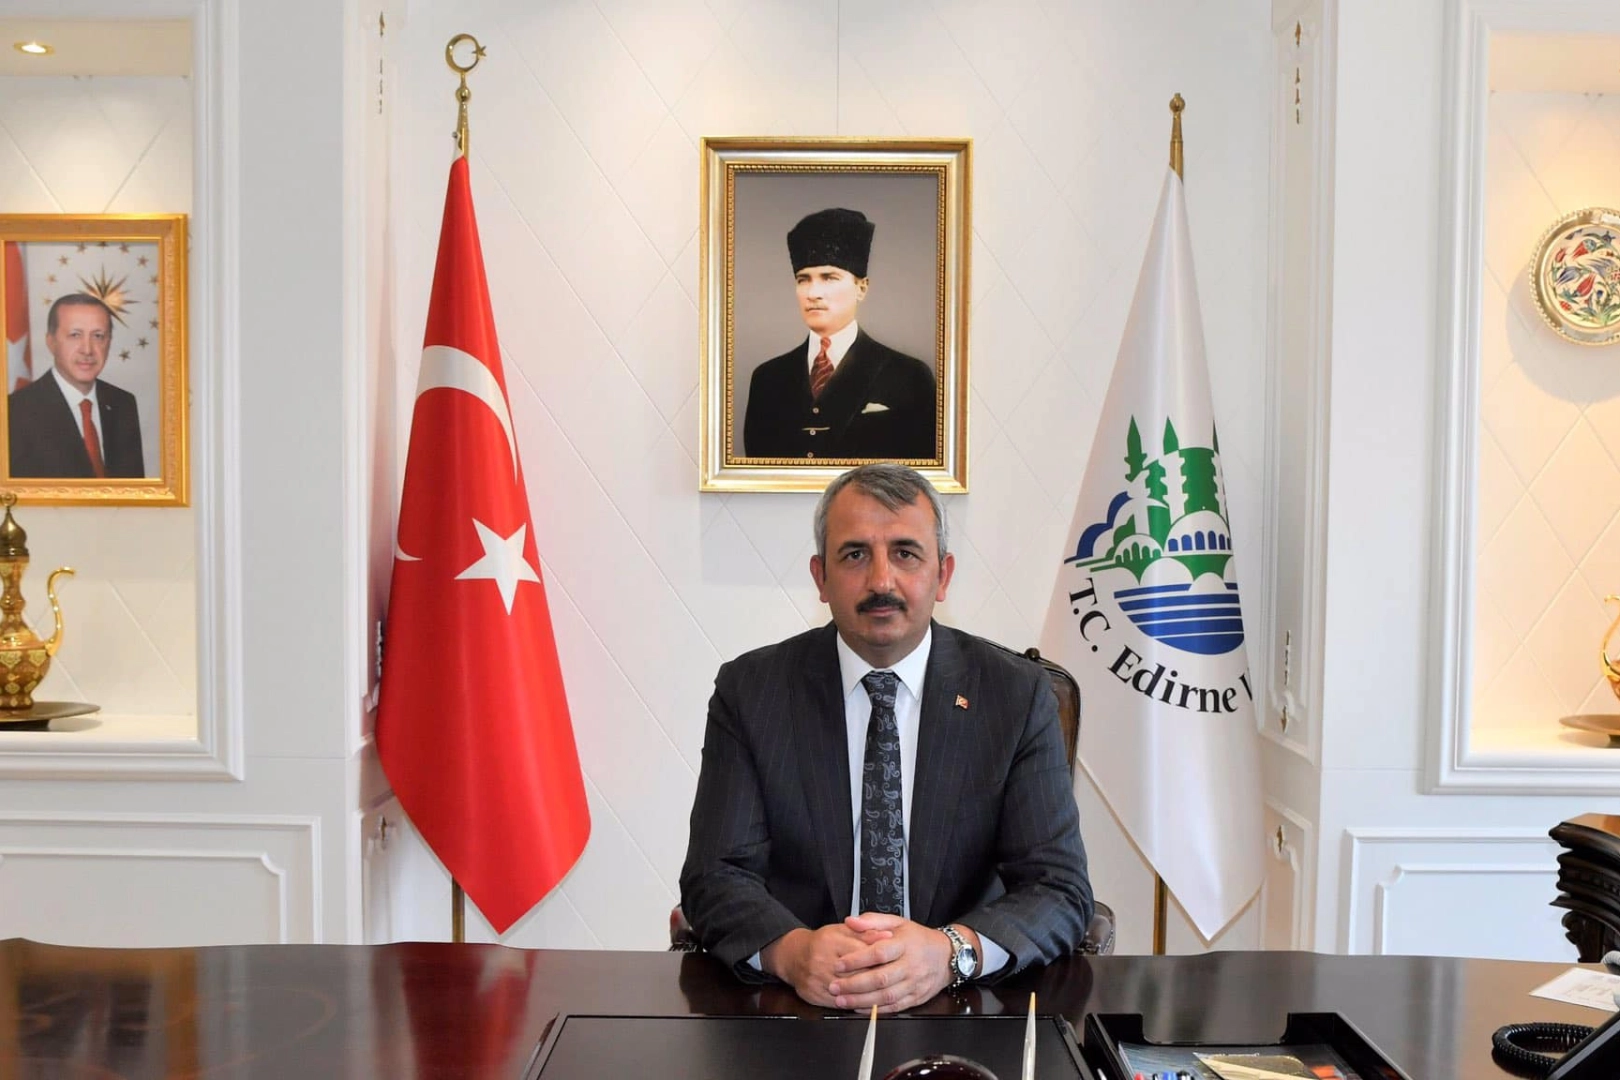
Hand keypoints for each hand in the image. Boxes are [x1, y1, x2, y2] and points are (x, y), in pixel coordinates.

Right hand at [762, 923, 893, 1008]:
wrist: (794, 956)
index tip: (895, 964)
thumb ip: (867, 932)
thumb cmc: (822, 942)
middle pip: (855, 974)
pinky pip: (838, 1003)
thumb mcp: (843, 930)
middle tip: (894, 981)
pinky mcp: (814, 995)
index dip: (880, 960)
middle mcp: (822, 960)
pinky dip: (853, 1005)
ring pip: (847, 991)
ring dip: (867, 995)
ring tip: (883, 994)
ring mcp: (817, 980)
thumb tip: (888, 937)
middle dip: (876, 979)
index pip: (861, 953)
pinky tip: (865, 1003)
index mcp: (831, 941)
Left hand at [826, 913, 955, 1012]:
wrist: (946, 956)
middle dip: (855, 985)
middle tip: (834, 986)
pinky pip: (894, 1007)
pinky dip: (875, 1010)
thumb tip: (850, 921)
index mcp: (904, 945)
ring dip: (861, 1000)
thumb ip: (872, 921)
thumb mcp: (898, 922)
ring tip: (841, 1000)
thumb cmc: (918, 939)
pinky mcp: (916, 998)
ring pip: (886, 996)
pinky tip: (859, 1008)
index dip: (857, 960)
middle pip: (881, 978)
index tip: (839, 964)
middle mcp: (910, 966)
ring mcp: (914, 984)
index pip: (879, 953)